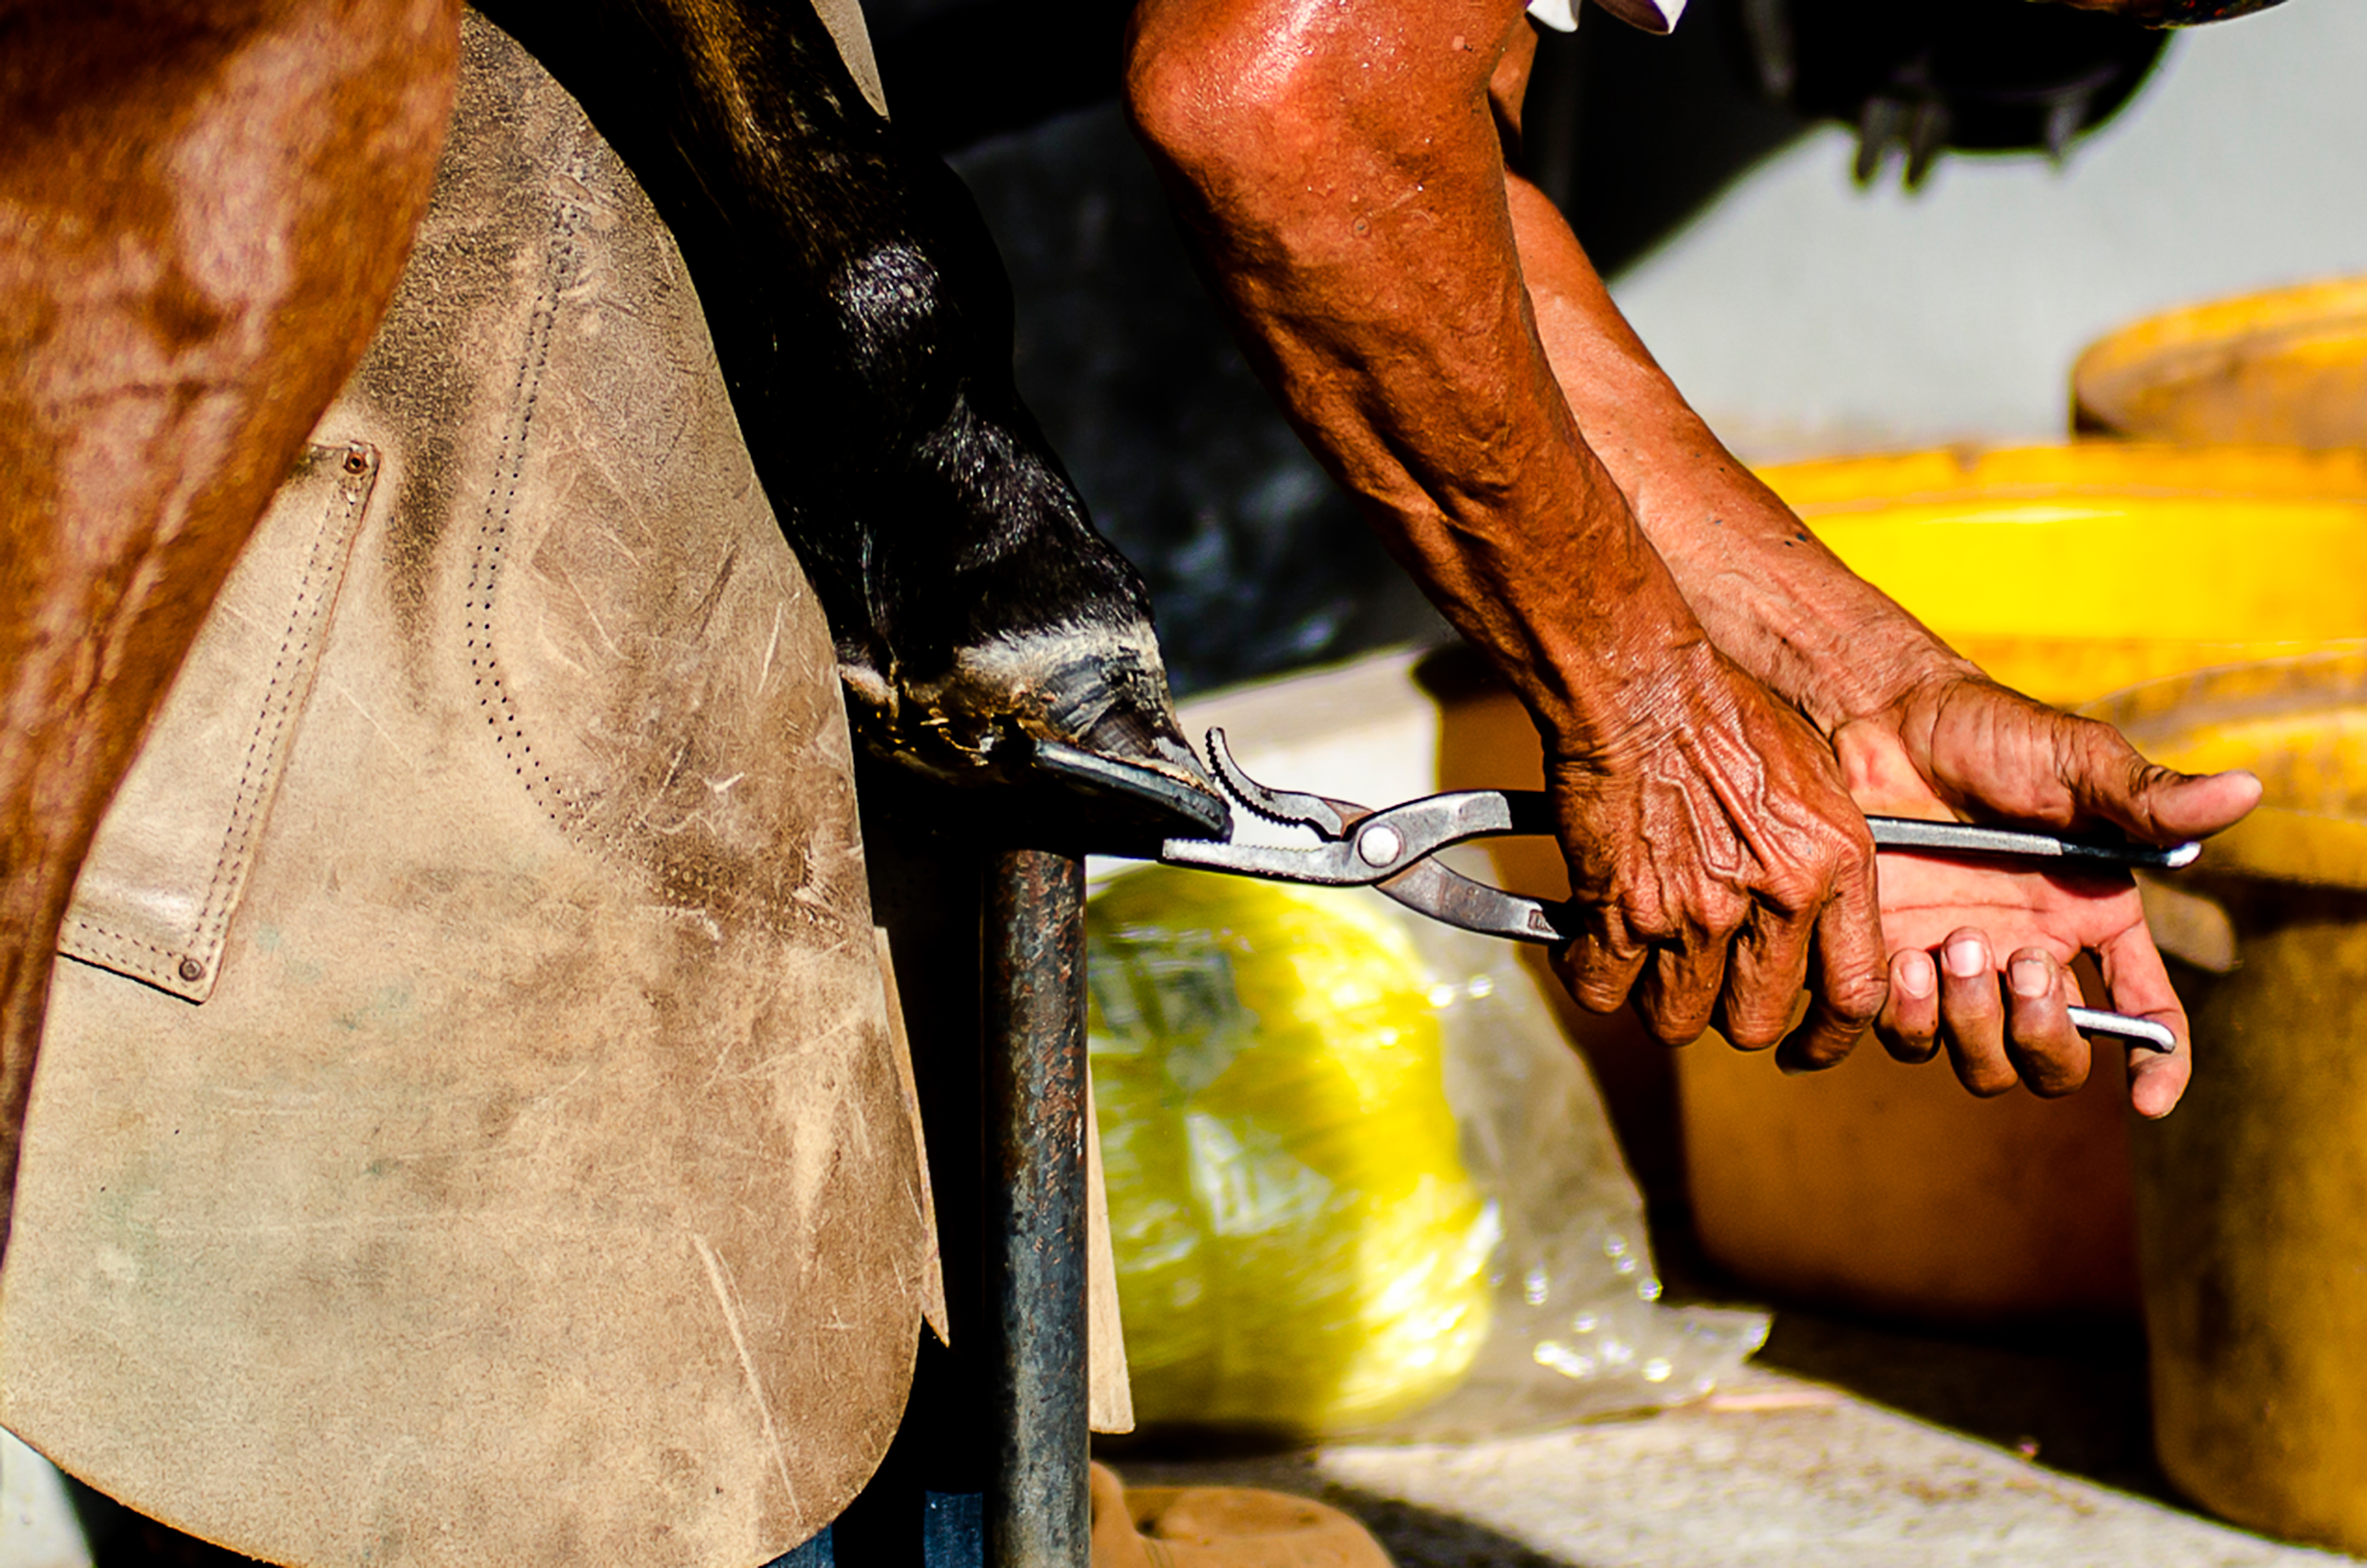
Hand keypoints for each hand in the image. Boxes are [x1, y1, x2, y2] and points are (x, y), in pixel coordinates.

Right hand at [1546, 643, 1888, 1061]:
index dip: (1829, 1038)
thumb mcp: (1815, 783)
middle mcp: (1774, 898)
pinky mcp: (1621, 909)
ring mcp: (1696, 911)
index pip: (1856, 994)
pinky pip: (1603, 988)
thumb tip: (1812, 924)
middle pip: (1752, 1023)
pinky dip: (1591, 974)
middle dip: (1724, 1011)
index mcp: (1835, 865)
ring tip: (1645, 956)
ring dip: (1658, 998)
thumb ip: (1823, 863)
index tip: (1806, 1047)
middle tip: (1703, 975)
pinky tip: (1591, 940)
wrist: (1641, 681)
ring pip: (1676, 1018)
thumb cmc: (1724, 714)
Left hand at [1830, 673, 2259, 1116]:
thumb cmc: (1984, 733)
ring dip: (1972, 1025)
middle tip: (2017, 962)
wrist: (1879, 720)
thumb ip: (2149, 795)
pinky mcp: (1886, 964)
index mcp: (2091, 920)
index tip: (2148, 1099)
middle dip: (2044, 1036)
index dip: (2158, 1067)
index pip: (2146, 1018)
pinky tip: (1902, 960)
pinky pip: (1901, 1038)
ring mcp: (1956, 967)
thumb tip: (2247, 791)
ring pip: (1977, 1062)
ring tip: (1950, 948)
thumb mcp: (2074, 761)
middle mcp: (2027, 957)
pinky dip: (1906, 1019)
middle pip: (2053, 1060)